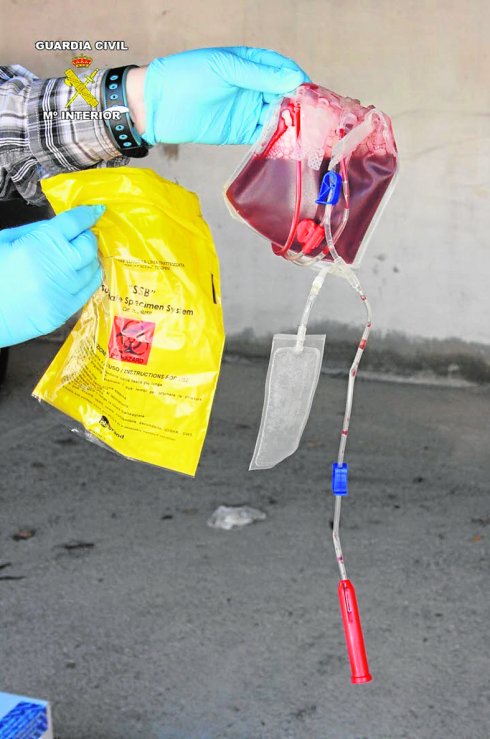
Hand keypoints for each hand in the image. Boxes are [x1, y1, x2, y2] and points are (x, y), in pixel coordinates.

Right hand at [0, 205, 104, 347]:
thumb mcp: (5, 240)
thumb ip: (35, 230)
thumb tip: (60, 226)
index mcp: (41, 243)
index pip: (74, 223)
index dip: (88, 214)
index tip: (97, 210)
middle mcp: (59, 267)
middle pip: (89, 246)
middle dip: (88, 238)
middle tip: (81, 237)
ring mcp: (65, 291)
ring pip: (94, 269)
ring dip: (90, 259)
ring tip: (80, 256)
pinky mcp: (66, 311)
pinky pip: (89, 291)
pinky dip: (88, 279)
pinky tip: (79, 275)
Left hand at [138, 46, 309, 145]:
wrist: (158, 105)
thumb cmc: (186, 77)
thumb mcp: (224, 69)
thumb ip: (258, 76)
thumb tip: (293, 80)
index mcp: (249, 63)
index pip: (282, 69)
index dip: (297, 79)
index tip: (310, 92)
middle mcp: (252, 86)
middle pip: (284, 95)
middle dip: (298, 105)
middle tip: (313, 118)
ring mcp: (247, 110)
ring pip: (277, 117)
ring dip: (289, 124)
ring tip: (303, 134)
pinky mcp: (239, 131)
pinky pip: (263, 136)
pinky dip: (275, 140)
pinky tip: (286, 145)